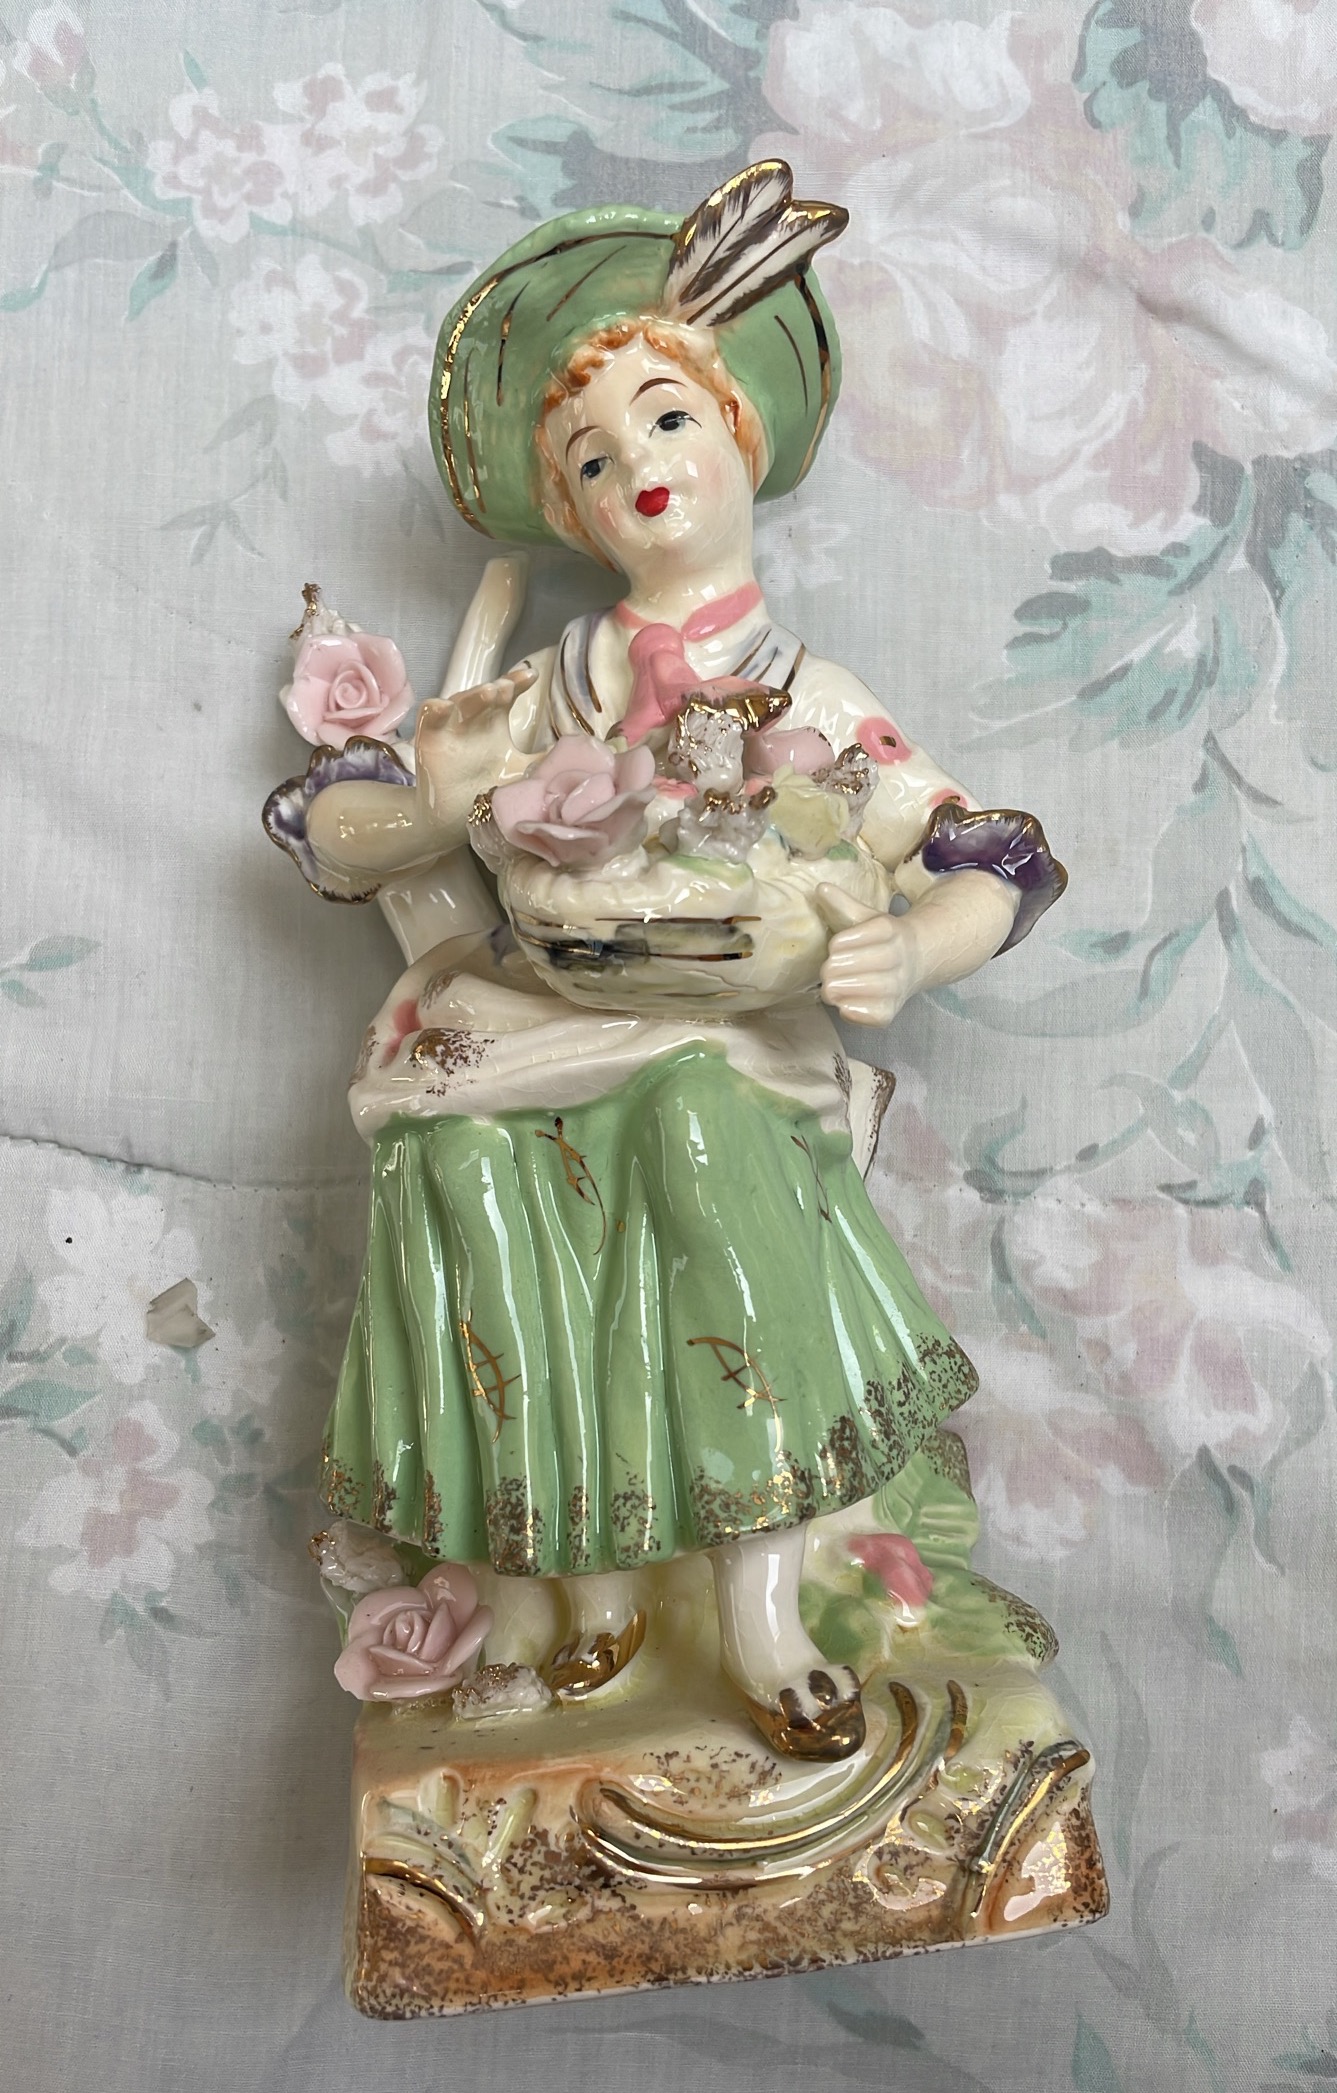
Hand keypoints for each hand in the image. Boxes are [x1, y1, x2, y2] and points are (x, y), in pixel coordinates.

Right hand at [414, 666, 534, 823]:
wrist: (459, 821)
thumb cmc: (489, 791)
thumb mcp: (524, 773)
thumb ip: (548, 762)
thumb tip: (586, 753)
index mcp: (495, 722)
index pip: (506, 692)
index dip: (516, 681)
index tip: (531, 676)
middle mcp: (473, 720)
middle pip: (483, 694)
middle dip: (496, 687)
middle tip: (508, 688)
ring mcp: (451, 729)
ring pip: (458, 702)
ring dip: (472, 695)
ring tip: (490, 692)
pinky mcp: (430, 741)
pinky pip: (429, 719)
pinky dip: (434, 711)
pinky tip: (443, 707)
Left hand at [815, 884, 924, 1027]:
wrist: (917, 961)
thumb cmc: (881, 940)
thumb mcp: (865, 917)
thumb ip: (842, 904)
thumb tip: (820, 887)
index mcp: (888, 929)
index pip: (841, 942)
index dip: (835, 945)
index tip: (839, 946)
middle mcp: (895, 957)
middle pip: (838, 967)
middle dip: (830, 968)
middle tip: (833, 969)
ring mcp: (894, 987)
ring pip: (843, 990)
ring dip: (835, 988)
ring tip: (839, 984)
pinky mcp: (888, 1013)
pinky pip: (856, 1013)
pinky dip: (847, 1008)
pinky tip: (849, 1000)